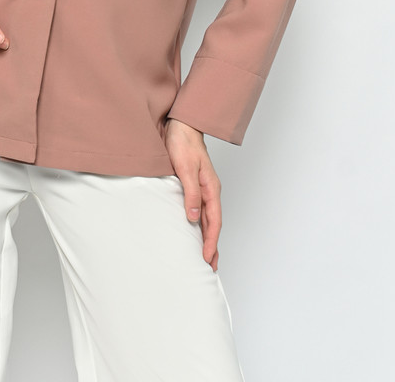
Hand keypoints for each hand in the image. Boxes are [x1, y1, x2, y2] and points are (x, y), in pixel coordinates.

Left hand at [164, 117, 222, 271]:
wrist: (181, 126)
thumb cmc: (183, 144)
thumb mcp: (185, 169)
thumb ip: (190, 193)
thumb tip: (194, 218)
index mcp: (211, 188)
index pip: (213, 221)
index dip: (211, 241)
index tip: (207, 258)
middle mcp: (210, 191)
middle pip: (213, 223)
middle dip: (213, 245)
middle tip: (211, 267)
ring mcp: (203, 189)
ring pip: (208, 218)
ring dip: (207, 237)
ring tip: (206, 255)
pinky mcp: (195, 185)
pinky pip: (201, 210)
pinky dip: (201, 224)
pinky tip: (195, 230)